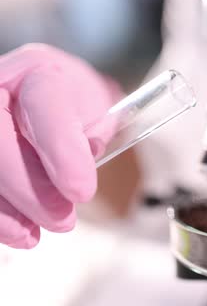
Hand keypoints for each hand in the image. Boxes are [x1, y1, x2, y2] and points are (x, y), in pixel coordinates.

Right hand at [0, 44, 117, 247]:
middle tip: (62, 219)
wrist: (55, 96)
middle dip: (29, 189)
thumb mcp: (97, 116)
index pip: (45, 105)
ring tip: (36, 234)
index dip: (61, 151)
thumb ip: (89, 143)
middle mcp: (0, 84)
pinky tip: (18, 232)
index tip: (81, 191)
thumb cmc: (76, 106)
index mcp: (40, 72)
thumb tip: (73, 187)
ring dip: (8, 208)